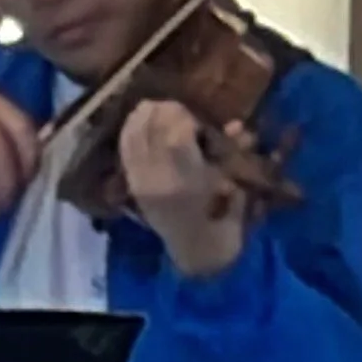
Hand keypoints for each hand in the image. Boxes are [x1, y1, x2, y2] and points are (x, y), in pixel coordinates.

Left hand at [115, 99, 252, 280]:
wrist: (197, 253)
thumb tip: (235, 125)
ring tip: (156, 109)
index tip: (193, 117)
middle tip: (176, 109)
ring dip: (144, 116)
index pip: (177, 134)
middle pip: (151, 128)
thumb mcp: (236, 185)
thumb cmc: (223, 219)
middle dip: (164, 110)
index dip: (183, 116)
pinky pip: (125, 149)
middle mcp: (160, 178)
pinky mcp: (132, 185)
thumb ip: (234, 153)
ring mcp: (142, 181)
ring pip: (134, 135)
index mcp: (189, 179)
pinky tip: (138, 121)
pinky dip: (130, 131)